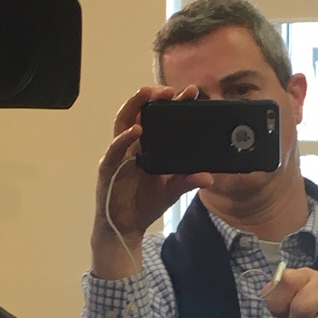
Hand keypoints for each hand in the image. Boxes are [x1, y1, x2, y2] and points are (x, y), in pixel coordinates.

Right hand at [90, 85, 211, 278]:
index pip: (159, 119)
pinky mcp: (108, 168)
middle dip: (151, 98)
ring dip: (133, 106)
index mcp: (148, 146)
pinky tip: (135, 130)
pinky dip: (124, 139)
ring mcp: (119, 155)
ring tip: (146, 94)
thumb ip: (188, 181)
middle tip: (167, 89)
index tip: (191, 92)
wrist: (127, 228)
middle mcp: (132, 146)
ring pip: (122, 123)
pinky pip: (115, 150)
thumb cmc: (145, 204)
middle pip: (139, 114)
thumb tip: (209, 177)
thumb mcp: (173, 191)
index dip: (172, 104)